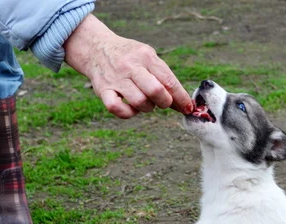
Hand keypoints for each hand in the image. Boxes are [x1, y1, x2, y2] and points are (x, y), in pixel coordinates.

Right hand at [64, 14, 192, 118]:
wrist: (97, 48)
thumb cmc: (130, 57)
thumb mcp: (149, 57)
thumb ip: (165, 77)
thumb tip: (183, 104)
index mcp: (146, 56)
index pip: (169, 80)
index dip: (181, 98)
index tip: (189, 108)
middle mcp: (130, 66)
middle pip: (156, 91)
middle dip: (165, 102)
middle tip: (163, 102)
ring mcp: (116, 78)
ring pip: (139, 102)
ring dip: (148, 108)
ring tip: (146, 101)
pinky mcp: (102, 90)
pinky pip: (117, 108)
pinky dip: (128, 113)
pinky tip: (131, 108)